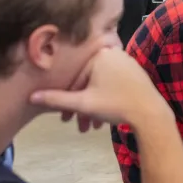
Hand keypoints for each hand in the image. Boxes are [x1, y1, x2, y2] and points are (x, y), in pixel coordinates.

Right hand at [29, 48, 171, 131]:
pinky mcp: (136, 74)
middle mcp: (113, 54)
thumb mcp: (83, 104)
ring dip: (94, 108)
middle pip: (89, 83)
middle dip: (82, 107)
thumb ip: (57, 99)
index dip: (68, 101)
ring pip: (101, 87)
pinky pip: (114, 85)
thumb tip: (31, 97)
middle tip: (79, 127)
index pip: (75, 79)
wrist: (151, 114)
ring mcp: (127, 63)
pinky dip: (107, 101)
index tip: (65, 120)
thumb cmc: (115, 105)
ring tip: (92, 128)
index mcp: (99, 55)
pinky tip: (105, 120)